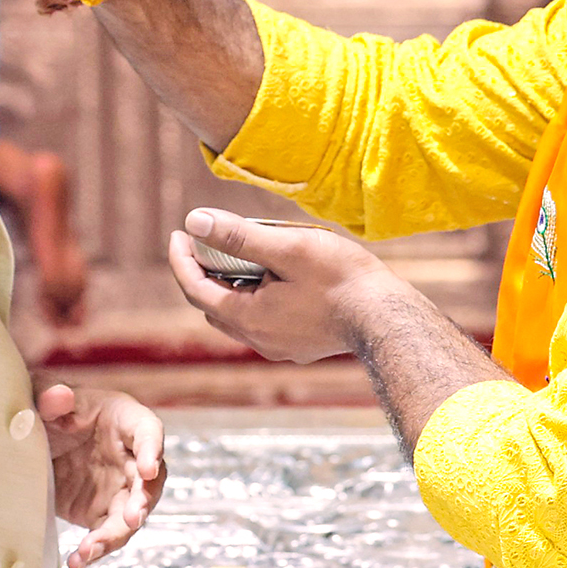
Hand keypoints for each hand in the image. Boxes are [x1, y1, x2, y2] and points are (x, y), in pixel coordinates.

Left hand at [37, 382, 165, 567]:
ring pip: (131, 515)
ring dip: (115, 534)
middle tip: (132, 518)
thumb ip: (51, 398)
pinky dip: (95, 550)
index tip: (149, 468)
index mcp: (124, 420)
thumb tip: (59, 396)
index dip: (152, 449)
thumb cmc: (51, 410)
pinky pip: (107, 534)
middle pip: (149, 481)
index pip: (148, 431)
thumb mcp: (46, 399)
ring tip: (91, 549)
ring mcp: (119, 487)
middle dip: (142, 501)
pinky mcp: (102, 512)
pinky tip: (77, 561)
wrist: (33, 441)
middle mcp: (130, 456)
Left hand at [168, 208, 410, 363]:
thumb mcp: (287, 247)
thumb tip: (194, 221)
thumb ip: (238, 236)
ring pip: (237, 315)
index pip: (194, 289)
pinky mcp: (299, 346)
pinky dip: (253, 297)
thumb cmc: (341, 278)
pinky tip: (273, 277)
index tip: (178, 232)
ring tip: (240, 254)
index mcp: (248, 317)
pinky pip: (262, 321)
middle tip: (206, 240)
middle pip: (212, 304)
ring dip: (230, 285)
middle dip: (202, 271)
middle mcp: (258, 339)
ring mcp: (279, 346)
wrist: (387, 317)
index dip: (180, 259)